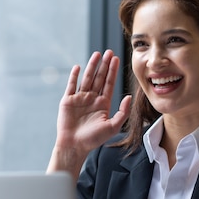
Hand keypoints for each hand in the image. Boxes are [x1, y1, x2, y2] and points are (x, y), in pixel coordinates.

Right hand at [48, 50, 130, 175]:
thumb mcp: (113, 126)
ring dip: (92, 66)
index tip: (117, 59)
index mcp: (103, 103)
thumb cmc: (94, 139)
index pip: (109, 83)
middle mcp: (92, 99)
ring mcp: (80, 98)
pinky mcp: (68, 100)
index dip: (113, 71)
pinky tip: (78, 67)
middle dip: (104, 65)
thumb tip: (129, 97)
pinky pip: (71, 86)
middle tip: (109, 52)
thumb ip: (123, 112)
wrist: (75, 146)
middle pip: (99, 78)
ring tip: (97, 54)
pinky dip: (74, 76)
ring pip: (87, 78)